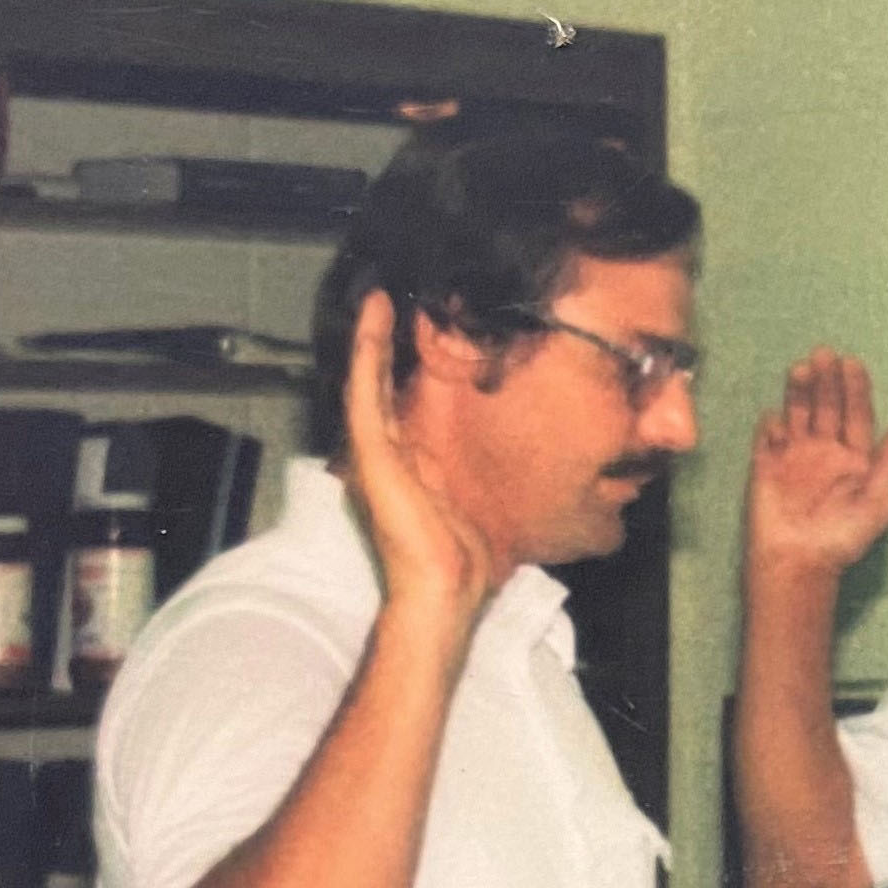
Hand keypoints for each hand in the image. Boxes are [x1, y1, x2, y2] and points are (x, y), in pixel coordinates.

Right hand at [340, 290, 500, 632]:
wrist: (447, 588)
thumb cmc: (469, 557)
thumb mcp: (480, 500)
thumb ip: (482, 474)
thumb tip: (521, 458)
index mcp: (407, 462)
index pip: (398, 402)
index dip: (401, 367)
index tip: (415, 330)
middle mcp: (386, 453)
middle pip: (379, 385)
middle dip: (381, 344)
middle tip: (386, 300)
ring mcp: (375, 452)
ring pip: (366, 380)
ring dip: (370, 337)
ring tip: (377, 298)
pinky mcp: (371, 452)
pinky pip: (366, 391)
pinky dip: (368, 352)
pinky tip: (375, 318)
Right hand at [745, 348, 887, 581]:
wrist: (798, 562)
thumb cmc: (842, 538)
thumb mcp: (878, 503)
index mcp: (854, 460)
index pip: (856, 415)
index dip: (856, 389)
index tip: (853, 363)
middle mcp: (825, 453)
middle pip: (827, 407)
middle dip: (827, 380)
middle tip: (824, 354)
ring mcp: (794, 457)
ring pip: (798, 413)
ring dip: (800, 390)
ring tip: (802, 367)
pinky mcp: (766, 465)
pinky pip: (767, 436)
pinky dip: (772, 424)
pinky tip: (779, 420)